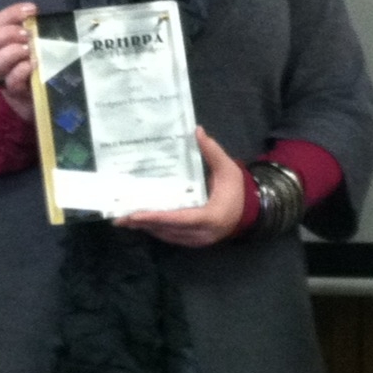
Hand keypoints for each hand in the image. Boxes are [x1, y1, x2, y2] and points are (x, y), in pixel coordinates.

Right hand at [0, 2, 37, 121]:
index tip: (33, 10)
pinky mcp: (14, 92)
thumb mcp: (39, 43)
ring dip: (12, 52)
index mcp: (1, 42)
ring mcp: (2, 76)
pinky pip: (10, 81)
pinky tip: (34, 65)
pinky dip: (21, 71)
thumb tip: (42, 17)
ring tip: (30, 51)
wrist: (42, 97)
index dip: (11, 13)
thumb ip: (37, 30)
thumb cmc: (40, 64)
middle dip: (7, 34)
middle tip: (27, 36)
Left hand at [116, 128, 245, 246]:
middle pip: (168, 230)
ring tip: (125, 219)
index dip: (156, 217)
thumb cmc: (237, 190)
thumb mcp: (228, 169)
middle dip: (144, 224)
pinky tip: (143, 222)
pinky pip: (171, 237)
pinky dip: (156, 229)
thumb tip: (197, 130)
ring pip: (167, 235)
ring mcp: (197, 240)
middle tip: (120, 217)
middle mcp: (201, 234)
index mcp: (211, 217)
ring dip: (147, 227)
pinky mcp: (193, 241)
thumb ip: (212, 151)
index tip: (135, 215)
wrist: (252, 212)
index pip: (179, 219)